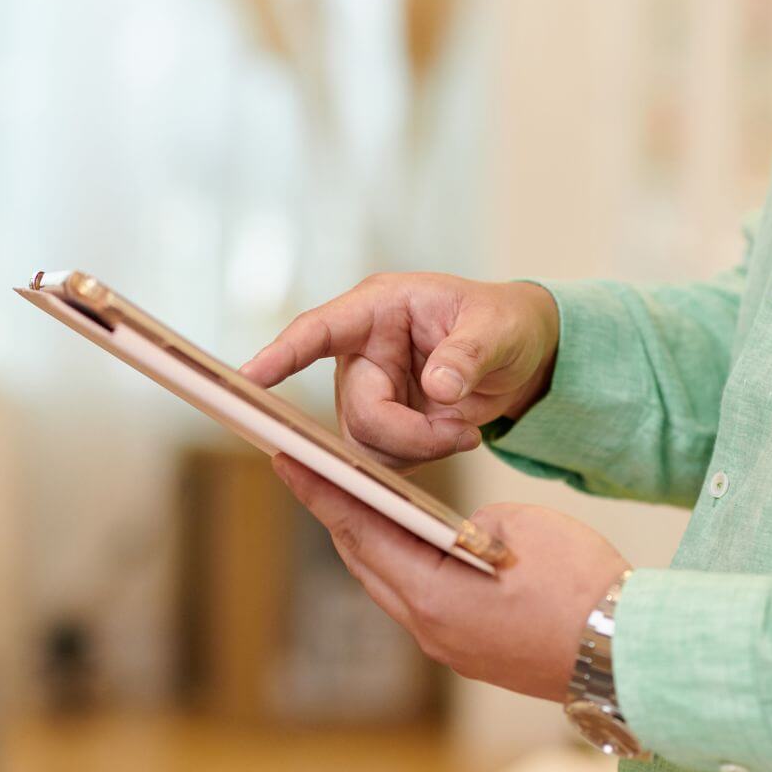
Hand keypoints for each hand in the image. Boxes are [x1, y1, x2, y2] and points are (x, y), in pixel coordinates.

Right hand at [240, 273, 559, 469]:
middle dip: (409, 435)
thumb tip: (438, 385)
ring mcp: (367, 392)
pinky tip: (455, 436)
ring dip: (418, 450)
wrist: (522, 356)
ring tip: (466, 429)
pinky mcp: (380, 427)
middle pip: (358, 413)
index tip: (249, 378)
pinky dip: (422, 459)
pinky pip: (383, 463)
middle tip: (465, 434)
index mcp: (379, 309)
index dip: (283, 355)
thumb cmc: (505, 324)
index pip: (319, 330)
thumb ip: (468, 354)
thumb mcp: (497, 330)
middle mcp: (362, 352)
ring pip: (364, 447)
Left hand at [271, 454, 630, 701]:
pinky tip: (411, 544)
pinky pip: (421, 602)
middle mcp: (429, 628)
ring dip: (372, 542)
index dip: (319, 491)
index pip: (358, 531)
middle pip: (365, 561)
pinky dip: (406, 567)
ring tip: (355, 501)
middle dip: (338, 513)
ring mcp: (449, 646)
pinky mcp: (470, 652)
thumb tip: (450, 533)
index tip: (285, 459)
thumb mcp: (517, 525)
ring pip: (391, 584)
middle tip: (312, 472)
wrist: (628, 650)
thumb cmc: (581, 585)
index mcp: (431, 593)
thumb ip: (464, 523)